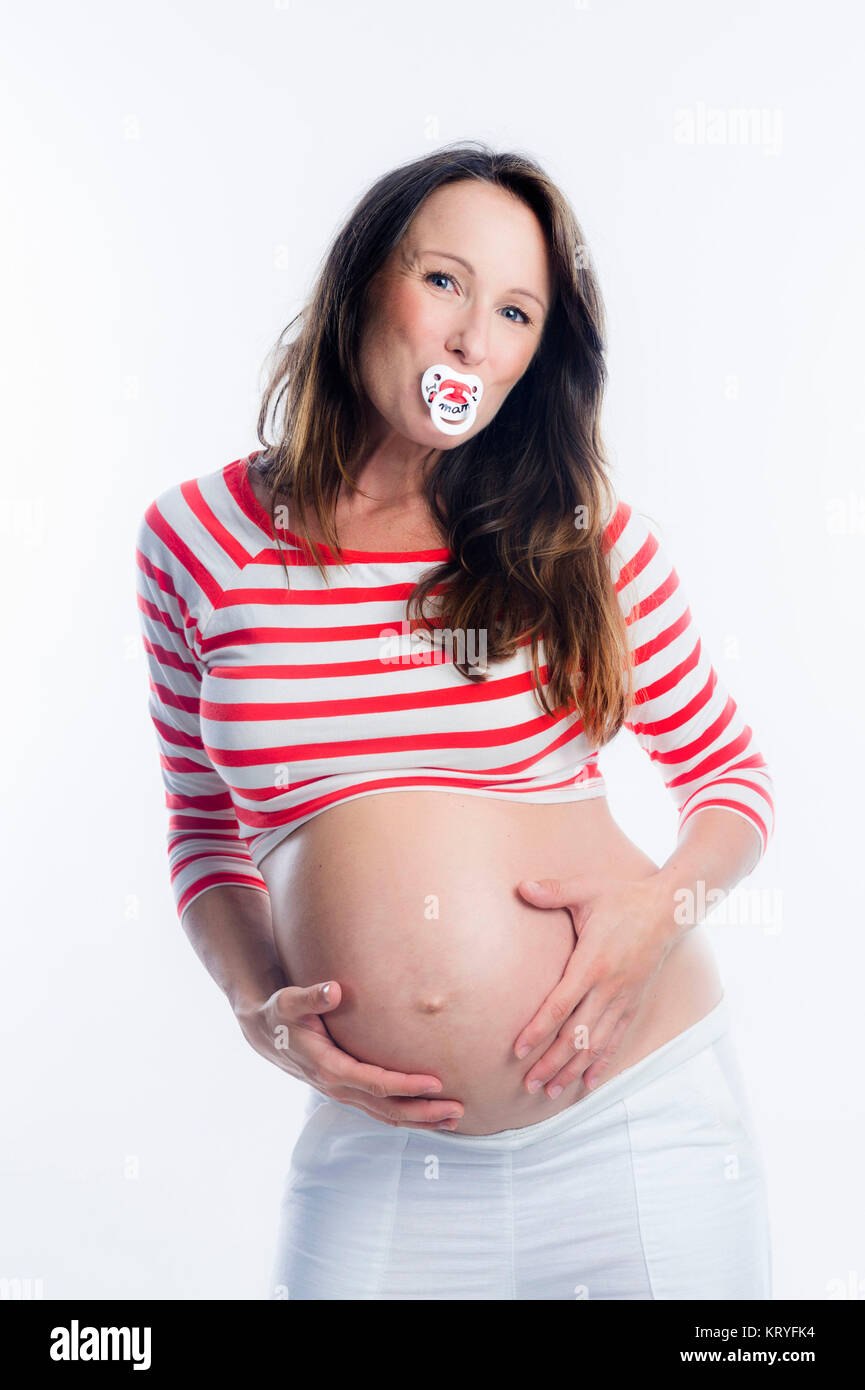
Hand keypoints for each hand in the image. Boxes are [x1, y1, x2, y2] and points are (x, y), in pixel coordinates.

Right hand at [234, 980, 464, 1129]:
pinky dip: (404, 1115)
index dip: (405, 1084)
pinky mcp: (346, 1091)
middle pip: (386, 1106)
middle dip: (422, 1111)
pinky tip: (427, 1116)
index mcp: (327, 1067)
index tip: (435, 1082)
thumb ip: (312, 996)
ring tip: (454, 1119)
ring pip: (385, 1113)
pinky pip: (379, 1109)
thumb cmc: (281, 1013)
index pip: (374, 1081)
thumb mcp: (290, 1001)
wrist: (265, 1033)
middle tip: (457, 1109)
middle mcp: (337, 1086)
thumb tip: (333, 989)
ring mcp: (342, 1093)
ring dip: (418, 1119)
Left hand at [512, 875, 675, 1097]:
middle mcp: (608, 988)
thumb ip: (552, 891)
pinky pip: (616, 1039)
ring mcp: (623, 999)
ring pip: (595, 1044)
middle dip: (550, 1063)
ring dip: (572, 1070)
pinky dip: (602, 1063)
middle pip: (575, 1035)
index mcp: (592, 964)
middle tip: (527, 1085)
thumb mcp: (586, 889)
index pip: (560, 1006)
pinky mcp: (634, 1003)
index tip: (518, 1050)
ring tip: (550, 1091)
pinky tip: (589, 1083)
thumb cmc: (622, 897)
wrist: (668, 909)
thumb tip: (520, 886)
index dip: (538, 1031)